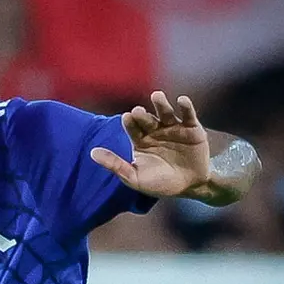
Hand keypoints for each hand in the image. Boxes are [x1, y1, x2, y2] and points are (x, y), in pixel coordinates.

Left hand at [91, 91, 211, 200]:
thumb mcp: (134, 178)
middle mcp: (156, 131)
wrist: (188, 186)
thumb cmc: (160, 183)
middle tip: (137, 112)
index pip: (133, 128)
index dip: (130, 123)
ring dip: (161, 104)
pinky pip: (188, 115)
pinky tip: (182, 101)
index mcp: (141, 140)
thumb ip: (114, 165)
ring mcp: (174, 128)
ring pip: (166, 113)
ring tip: (156, 96)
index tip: (126, 118)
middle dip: (142, 115)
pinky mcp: (192, 128)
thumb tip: (92, 153)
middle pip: (147, 119)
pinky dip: (186, 107)